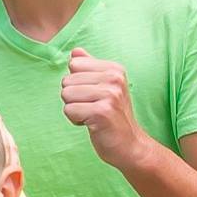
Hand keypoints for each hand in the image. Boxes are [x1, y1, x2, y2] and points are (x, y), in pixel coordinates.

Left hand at [60, 48, 153, 171]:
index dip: (77, 83)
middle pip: (67, 81)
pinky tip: (92, 124)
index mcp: (114, 69)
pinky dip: (76, 120)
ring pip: (66, 95)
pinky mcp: (102, 112)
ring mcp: (109, 94)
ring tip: (93, 116)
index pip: (74, 64)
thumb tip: (75, 51)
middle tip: (93, 109)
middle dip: (74, 98)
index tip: (93, 96)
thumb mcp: (105, 87)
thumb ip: (90, 68)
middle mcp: (113, 78)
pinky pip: (69, 110)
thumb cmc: (113, 116)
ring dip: (74, 109)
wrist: (130, 146)